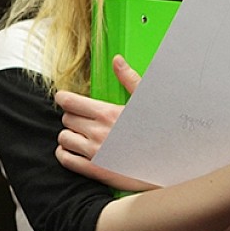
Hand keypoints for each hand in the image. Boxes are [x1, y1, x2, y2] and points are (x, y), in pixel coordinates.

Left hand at [55, 55, 156, 191]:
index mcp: (108, 113)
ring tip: (81, 133)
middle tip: (82, 117)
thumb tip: (117, 60)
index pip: (71, 102)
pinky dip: (65, 153)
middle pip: (67, 119)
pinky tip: (75, 149)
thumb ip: (129, 79)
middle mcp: (98, 132)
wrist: (166, 163)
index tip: (64, 98)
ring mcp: (95, 153)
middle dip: (72, 115)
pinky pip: (66, 159)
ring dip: (69, 134)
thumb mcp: (146, 102)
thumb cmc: (159, 130)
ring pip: (64, 138)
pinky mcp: (94, 170)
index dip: (64, 98)